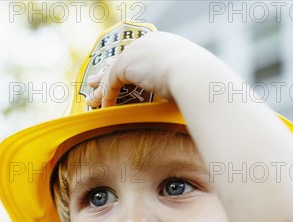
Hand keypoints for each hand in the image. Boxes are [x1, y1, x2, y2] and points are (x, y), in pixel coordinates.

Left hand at [85, 32, 211, 108]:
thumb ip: (177, 82)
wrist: (196, 75)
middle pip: (122, 60)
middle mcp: (148, 42)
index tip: (117, 77)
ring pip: (113, 72)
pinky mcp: (126, 65)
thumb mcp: (187, 78)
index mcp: (164, 43)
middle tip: (94, 83)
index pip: (138, 55)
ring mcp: (136, 51)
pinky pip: (111, 83)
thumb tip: (179, 96)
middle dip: (105, 74)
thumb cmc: (200, 81)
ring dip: (101, 88)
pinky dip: (106, 96)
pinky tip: (104, 108)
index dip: (126, 68)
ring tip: (92, 100)